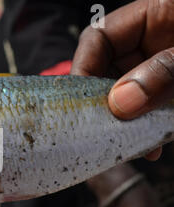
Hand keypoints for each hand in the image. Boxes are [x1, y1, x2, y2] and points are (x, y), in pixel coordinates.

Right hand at [71, 0, 173, 159]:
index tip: (83, 103)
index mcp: (152, 16)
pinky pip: (148, 108)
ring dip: (127, 123)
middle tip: (106, 132)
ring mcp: (159, 66)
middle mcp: (149, 42)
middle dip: (106, 105)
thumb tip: (120, 103)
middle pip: (107, 71)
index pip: (98, 39)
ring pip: (126, 95)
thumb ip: (165, 73)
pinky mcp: (168, 89)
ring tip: (135, 145)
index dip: (83, 70)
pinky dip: (148, 129)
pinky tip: (154, 147)